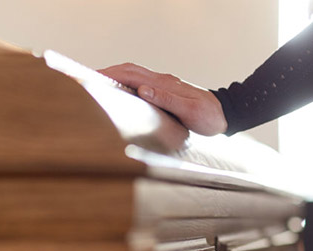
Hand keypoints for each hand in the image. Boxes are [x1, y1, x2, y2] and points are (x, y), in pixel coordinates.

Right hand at [99, 63, 227, 135]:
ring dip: (115, 77)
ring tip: (97, 84)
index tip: (92, 76)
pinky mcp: (166, 92)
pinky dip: (126, 84)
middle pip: (129, 71)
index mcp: (165, 84)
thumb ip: (167, 100)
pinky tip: (119, 93)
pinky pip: (141, 83)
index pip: (131, 74)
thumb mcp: (190, 111)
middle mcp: (162, 81)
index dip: (110, 74)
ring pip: (134, 75)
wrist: (226, 116)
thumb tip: (143, 90)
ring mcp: (164, 85)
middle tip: (86, 79)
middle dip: (107, 73)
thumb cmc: (210, 117)